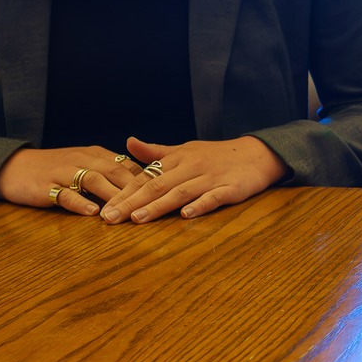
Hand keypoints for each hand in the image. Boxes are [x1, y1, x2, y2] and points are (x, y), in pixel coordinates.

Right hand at [0, 145, 145, 215]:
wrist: (14, 166)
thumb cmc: (55, 169)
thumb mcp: (85, 165)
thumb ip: (110, 173)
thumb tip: (141, 187)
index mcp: (96, 154)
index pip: (128, 165)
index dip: (147, 180)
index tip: (167, 192)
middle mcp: (84, 159)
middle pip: (116, 172)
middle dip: (136, 189)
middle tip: (154, 206)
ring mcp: (65, 172)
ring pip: (94, 181)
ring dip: (112, 197)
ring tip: (126, 214)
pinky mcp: (47, 186)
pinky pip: (66, 194)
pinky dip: (80, 202)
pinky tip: (92, 213)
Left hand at [98, 135, 288, 222]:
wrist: (257, 153)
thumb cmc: (216, 155)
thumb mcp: (185, 150)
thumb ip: (156, 151)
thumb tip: (128, 142)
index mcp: (177, 159)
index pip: (145, 177)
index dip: (123, 193)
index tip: (104, 210)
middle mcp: (190, 167)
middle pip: (157, 185)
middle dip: (131, 202)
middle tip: (110, 218)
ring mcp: (211, 178)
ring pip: (180, 192)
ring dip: (158, 206)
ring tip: (137, 219)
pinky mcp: (231, 189)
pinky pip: (213, 198)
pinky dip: (199, 206)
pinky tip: (186, 216)